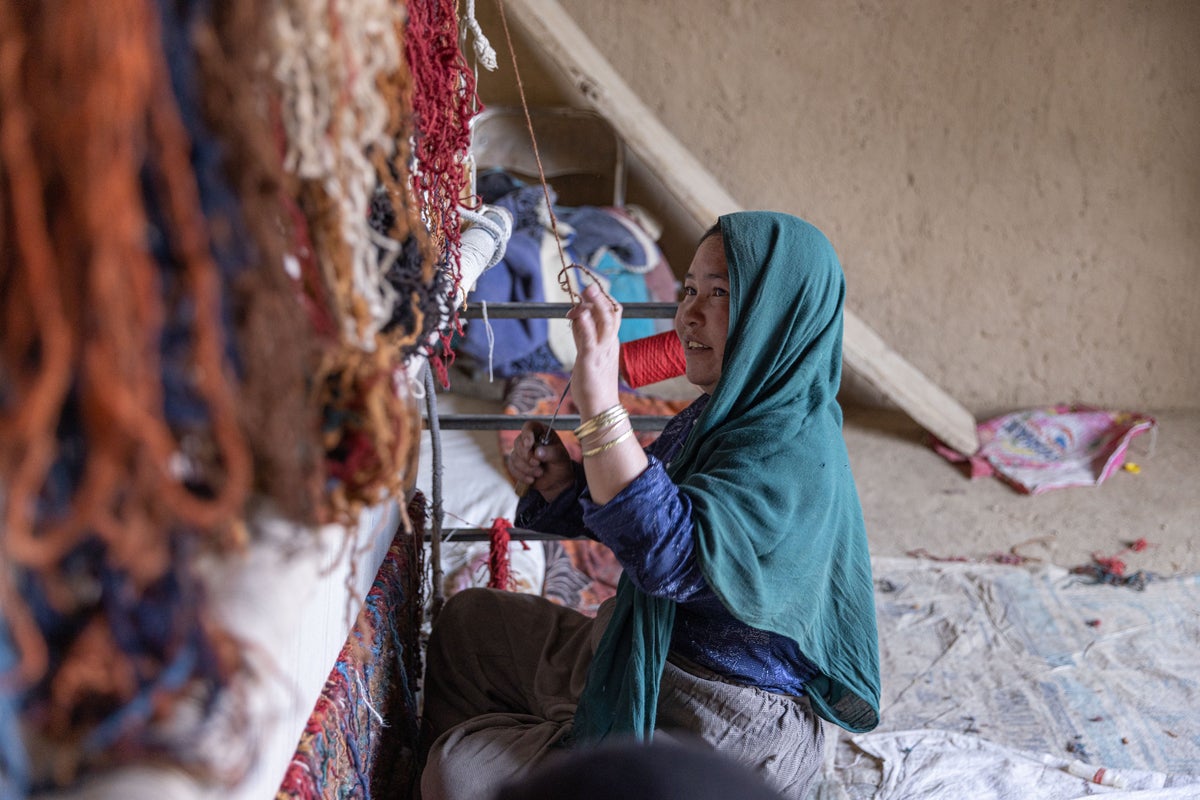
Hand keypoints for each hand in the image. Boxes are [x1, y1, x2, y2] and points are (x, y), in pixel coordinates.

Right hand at [508, 421, 574, 501]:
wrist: (556, 481)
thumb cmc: (560, 464)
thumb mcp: (561, 457)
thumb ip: (552, 453)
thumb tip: (538, 452)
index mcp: (541, 432)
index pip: (529, 426)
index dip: (527, 434)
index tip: (529, 444)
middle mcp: (529, 439)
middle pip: (518, 442)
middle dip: (527, 456)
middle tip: (538, 464)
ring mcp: (521, 451)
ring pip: (514, 457)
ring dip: (527, 468)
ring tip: (540, 473)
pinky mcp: (516, 463)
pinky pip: (512, 467)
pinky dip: (522, 475)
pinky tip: (532, 479)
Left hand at [566, 282, 621, 418]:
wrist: (601, 409)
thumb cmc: (594, 384)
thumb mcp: (589, 354)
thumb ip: (583, 335)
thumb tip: (577, 316)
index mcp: (611, 341)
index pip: (613, 313)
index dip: (603, 300)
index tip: (588, 293)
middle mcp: (610, 343)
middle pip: (612, 314)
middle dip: (601, 297)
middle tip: (589, 285)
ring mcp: (602, 351)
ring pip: (605, 322)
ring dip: (596, 304)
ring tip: (586, 290)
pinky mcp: (591, 360)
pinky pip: (590, 340)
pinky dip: (586, 325)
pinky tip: (580, 314)